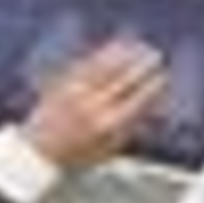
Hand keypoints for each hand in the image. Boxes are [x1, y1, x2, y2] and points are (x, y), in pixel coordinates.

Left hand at [21, 39, 167, 171]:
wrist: (39, 154)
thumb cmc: (76, 156)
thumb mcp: (110, 150)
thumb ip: (133, 127)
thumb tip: (153, 108)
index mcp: (109, 126)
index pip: (138, 99)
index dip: (154, 86)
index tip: (164, 76)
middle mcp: (94, 106)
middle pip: (125, 79)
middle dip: (144, 64)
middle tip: (157, 55)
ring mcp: (77, 92)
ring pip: (107, 66)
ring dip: (127, 54)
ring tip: (140, 46)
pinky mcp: (64, 83)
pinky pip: (88, 63)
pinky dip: (104, 53)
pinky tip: (116, 47)